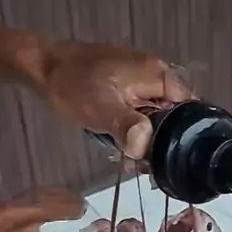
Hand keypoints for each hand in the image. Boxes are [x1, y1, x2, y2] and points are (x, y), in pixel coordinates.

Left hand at [20, 39, 190, 158]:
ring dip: (142, 139)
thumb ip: (127, 126)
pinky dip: (130, 131)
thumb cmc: (72, 84)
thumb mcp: (102, 109)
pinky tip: (117, 144)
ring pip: (153, 118)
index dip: (180, 135)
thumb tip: (144, 146)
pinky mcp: (124, 90)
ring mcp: (138, 82)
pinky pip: (137, 114)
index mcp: (156, 75)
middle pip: (171, 116)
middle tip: (140, 163)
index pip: (188, 108)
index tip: (165, 157)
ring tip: (126, 158)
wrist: (44, 68)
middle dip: (157, 142)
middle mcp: (153, 76)